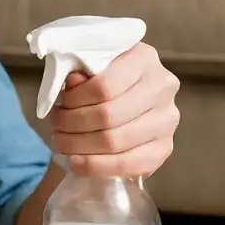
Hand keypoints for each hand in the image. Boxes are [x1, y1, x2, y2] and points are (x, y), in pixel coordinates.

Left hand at [50, 42, 180, 177]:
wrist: (124, 104)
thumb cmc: (102, 82)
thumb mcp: (89, 68)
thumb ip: (80, 72)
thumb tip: (73, 81)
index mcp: (143, 58)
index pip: (104, 86)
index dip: (75, 100)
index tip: (59, 105)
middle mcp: (163, 86)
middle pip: (108, 115)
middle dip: (72, 125)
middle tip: (56, 127)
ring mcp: (168, 119)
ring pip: (115, 141)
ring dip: (79, 146)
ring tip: (61, 143)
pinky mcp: (165, 147)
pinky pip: (129, 164)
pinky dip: (97, 166)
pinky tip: (77, 163)